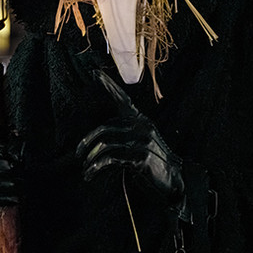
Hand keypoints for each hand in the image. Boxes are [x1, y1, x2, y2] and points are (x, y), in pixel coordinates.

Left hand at [77, 70, 183, 202]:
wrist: (174, 180)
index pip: (122, 99)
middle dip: (86, 143)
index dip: (108, 85)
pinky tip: (90, 174)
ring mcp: (142, 141)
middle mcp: (141, 126)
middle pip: (104, 128)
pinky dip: (95, 167)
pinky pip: (109, 159)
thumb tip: (97, 140)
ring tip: (85, 170)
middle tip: (78, 156)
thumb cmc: (152, 162)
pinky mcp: (140, 157)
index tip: (94, 72)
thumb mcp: (140, 142)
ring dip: (90, 159)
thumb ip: (123, 135)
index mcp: (140, 120)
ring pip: (104, 144)